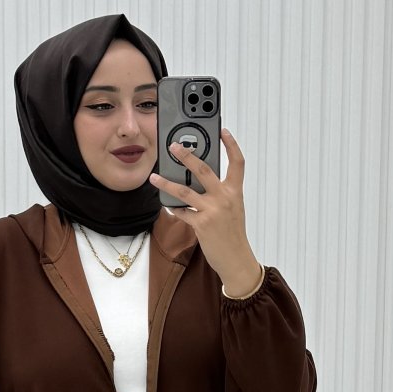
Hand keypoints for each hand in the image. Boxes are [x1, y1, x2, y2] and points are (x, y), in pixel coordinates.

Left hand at [148, 128, 261, 292]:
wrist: (236, 259)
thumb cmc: (233, 235)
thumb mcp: (233, 209)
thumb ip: (221, 194)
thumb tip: (201, 183)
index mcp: (235, 192)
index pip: (237, 163)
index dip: (231, 145)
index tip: (223, 131)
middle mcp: (224, 198)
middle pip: (204, 170)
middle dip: (187, 155)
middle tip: (173, 146)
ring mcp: (212, 210)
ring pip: (185, 191)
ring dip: (167, 182)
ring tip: (154, 176)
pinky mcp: (201, 224)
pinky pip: (182, 212)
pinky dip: (173, 208)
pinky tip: (167, 205)